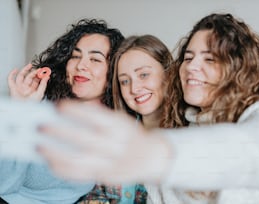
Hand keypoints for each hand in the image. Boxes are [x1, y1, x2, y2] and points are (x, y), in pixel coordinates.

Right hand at [7, 63, 49, 100]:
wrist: (24, 109)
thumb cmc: (32, 104)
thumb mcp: (40, 93)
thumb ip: (43, 84)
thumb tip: (47, 76)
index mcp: (33, 89)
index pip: (37, 80)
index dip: (40, 75)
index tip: (44, 71)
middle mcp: (26, 87)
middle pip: (30, 77)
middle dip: (34, 72)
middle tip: (38, 69)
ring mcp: (20, 87)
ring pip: (22, 76)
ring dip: (25, 70)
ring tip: (30, 66)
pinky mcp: (13, 88)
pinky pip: (11, 80)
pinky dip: (12, 74)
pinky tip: (16, 70)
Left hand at [37, 101, 171, 184]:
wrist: (152, 157)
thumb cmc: (131, 135)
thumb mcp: (122, 120)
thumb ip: (100, 114)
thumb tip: (73, 108)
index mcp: (121, 127)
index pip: (96, 116)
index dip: (76, 110)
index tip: (58, 105)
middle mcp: (117, 145)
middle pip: (85, 138)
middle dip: (60, 131)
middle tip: (42, 125)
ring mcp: (112, 163)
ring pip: (80, 160)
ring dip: (56, 153)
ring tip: (39, 146)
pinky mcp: (106, 176)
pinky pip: (81, 175)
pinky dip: (63, 169)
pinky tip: (51, 162)